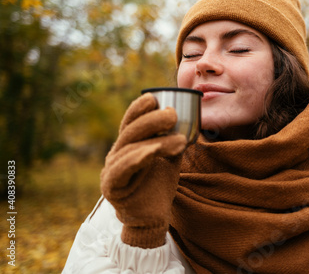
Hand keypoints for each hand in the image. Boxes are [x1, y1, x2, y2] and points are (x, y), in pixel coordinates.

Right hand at [100, 93, 186, 247]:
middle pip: (130, 131)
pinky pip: (123, 169)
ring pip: (131, 149)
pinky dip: (138, 158)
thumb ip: (174, 138)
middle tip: (172, 114)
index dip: (139, 108)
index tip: (155, 98)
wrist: (153, 217)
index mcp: (127, 145)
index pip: (130, 122)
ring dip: (157, 141)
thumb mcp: (169, 157)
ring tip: (180, 140)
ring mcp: (111, 170)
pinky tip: (152, 151)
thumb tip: (191, 117)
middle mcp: (116, 154)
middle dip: (152, 120)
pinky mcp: (112, 186)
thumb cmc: (159, 185)